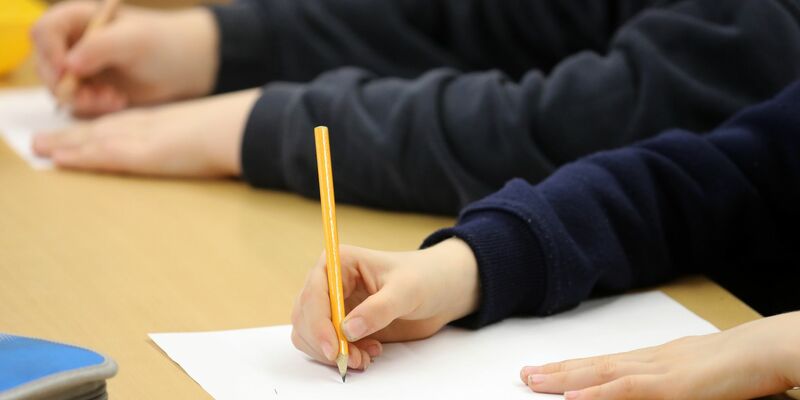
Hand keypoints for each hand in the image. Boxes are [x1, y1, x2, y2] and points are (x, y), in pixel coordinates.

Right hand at [31, 0, 217, 116]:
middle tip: (96, 96)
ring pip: (59, 89)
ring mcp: (79, 68)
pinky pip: (77, 104)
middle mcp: (73, 42)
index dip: (50, 52)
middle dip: (67, 85)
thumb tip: (68, 64)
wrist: (186, 67)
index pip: (44, 31)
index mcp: (78, 19)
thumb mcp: (134, 40)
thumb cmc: (163, 45)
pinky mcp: (90, 90)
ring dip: (83, 100)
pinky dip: (93, 108)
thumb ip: (100, 46)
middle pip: (45, 65)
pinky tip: (118, 102)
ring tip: (115, 99)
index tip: (67, 72)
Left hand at [32, 89, 258, 176]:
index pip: (125, 123)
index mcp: (170, 122)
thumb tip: (216, 151)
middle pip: (104, 128)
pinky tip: (60, 160)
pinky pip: (104, 154)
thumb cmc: (242, 132)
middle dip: (74, 135)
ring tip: (40, 149)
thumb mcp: (220, 136)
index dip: (100, 128)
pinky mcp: (144, 153)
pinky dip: (80, 156)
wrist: (245, 128)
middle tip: (45, 142)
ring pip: (96, 139)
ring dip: (66, 144)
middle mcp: (152, 125)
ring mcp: (146, 137)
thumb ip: (209, 144)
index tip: (82, 133)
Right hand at [291, 238, 479, 370]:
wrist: (440, 291)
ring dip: (332, 353)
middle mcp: (329, 282)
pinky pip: (326, 346)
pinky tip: (369, 352)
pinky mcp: (341, 325)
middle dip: (325, 343)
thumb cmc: (424, 278)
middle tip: (354, 359)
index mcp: (339, 262)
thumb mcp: (406, 291)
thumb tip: (346, 330)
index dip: (318, 323)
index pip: (313, 294)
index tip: (334, 349)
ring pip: (310, 335)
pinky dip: (342, 356)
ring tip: (365, 357)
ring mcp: (333, 305)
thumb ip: (378, 309)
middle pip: (304, 317)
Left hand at [520, 311, 799, 399]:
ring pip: (602, 375)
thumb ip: (675, 385)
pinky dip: (598, 394)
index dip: (576, 368)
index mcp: (659, 359)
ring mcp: (660, 370)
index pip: (608, 363)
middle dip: (558, 371)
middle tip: (525, 373)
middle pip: (596, 366)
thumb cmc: (747, 365)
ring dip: (565, 379)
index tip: (549, 370)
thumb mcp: (703, 378)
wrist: (773, 349)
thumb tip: (661, 389)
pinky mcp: (673, 385)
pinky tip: (573, 398)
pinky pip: (627, 390)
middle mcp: (652, 360)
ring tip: (533, 380)